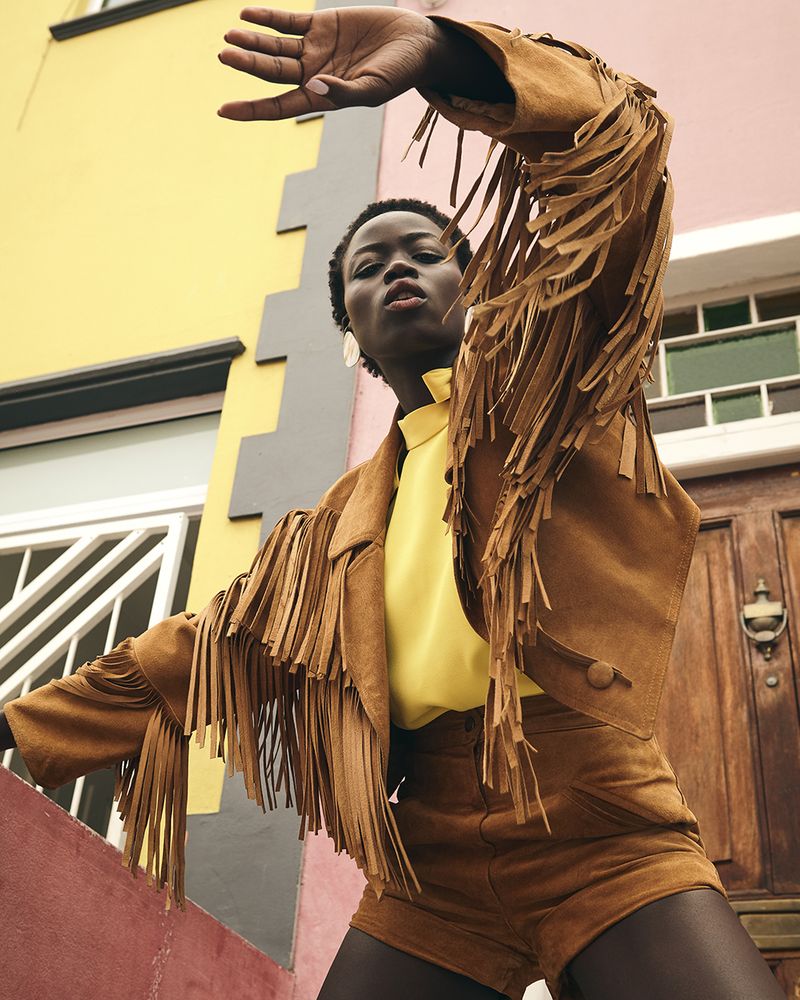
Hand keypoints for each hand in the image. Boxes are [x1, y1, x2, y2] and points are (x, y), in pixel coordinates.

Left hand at [217, 5, 442, 120]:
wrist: (416, 43)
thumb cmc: (399, 75)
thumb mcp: (374, 89)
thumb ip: (343, 93)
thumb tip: (312, 88)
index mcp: (321, 98)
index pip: (279, 106)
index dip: (251, 109)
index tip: (224, 110)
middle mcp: (312, 75)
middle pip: (271, 72)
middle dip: (247, 65)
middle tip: (224, 55)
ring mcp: (314, 48)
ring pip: (274, 46)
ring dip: (251, 42)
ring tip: (229, 36)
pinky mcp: (321, 24)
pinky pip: (288, 20)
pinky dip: (267, 17)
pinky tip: (246, 15)